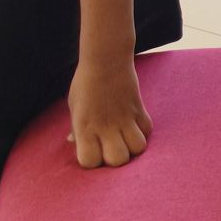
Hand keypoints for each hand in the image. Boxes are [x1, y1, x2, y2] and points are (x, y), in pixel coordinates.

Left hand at [66, 54, 151, 168]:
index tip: (91, 150)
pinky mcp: (139, 108)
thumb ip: (76, 127)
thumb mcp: (74, 106)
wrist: (107, 59)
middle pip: (118, 160)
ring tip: (124, 138)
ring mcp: (125, 118)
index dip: (91, 161)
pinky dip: (142, 131)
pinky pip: (147, 130)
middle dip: (116, 159)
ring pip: (138, 148)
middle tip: (110, 147)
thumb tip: (73, 141)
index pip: (90, 162)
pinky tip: (133, 124)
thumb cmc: (85, 82)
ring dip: (132, 146)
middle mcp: (105, 126)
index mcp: (84, 127)